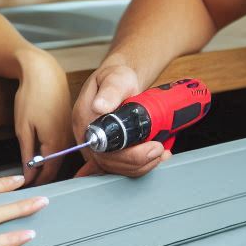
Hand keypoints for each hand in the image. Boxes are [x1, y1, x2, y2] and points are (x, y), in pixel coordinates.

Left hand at [14, 50, 75, 185]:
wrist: (45, 72)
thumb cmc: (32, 96)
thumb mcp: (24, 128)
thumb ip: (28, 154)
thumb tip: (28, 174)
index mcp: (56, 144)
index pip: (47, 174)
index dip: (34, 183)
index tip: (22, 188)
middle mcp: (68, 141)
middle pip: (55, 168)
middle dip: (41, 177)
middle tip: (25, 183)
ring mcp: (71, 132)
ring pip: (59, 158)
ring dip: (46, 166)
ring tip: (31, 171)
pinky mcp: (69, 125)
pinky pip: (62, 146)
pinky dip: (52, 154)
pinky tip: (41, 154)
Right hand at [71, 57, 167, 177]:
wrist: (119, 83)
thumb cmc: (116, 79)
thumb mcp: (116, 78)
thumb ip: (110, 90)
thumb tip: (100, 106)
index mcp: (84, 118)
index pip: (102, 147)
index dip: (128, 154)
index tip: (152, 147)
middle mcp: (87, 135)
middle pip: (108, 162)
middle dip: (138, 162)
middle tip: (160, 151)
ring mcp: (96, 145)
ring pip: (115, 168)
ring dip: (140, 166)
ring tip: (161, 154)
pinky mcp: (107, 151)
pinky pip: (119, 166)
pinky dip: (138, 166)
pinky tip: (154, 159)